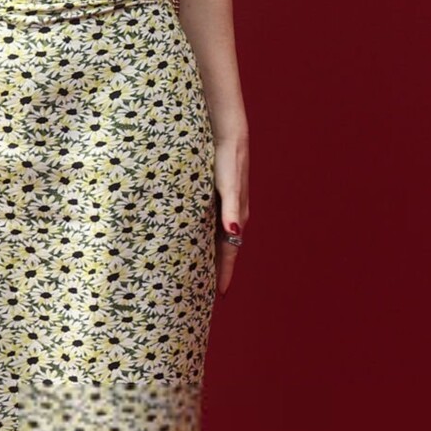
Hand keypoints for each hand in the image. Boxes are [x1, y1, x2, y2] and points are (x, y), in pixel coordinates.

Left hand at [213, 146, 246, 298]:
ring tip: (200, 273)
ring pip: (217, 239)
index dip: (224, 273)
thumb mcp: (228, 185)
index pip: (230, 252)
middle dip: (217, 271)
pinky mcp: (218, 198)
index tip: (220, 295)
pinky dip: (205, 239)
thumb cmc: (228, 160)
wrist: (229, 135)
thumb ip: (231, 209)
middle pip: (224, 250)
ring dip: (211, 256)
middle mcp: (233, 216)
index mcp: (236, 217)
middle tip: (206, 293)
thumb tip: (234, 231)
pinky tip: (194, 241)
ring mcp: (226, 208)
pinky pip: (211, 226)